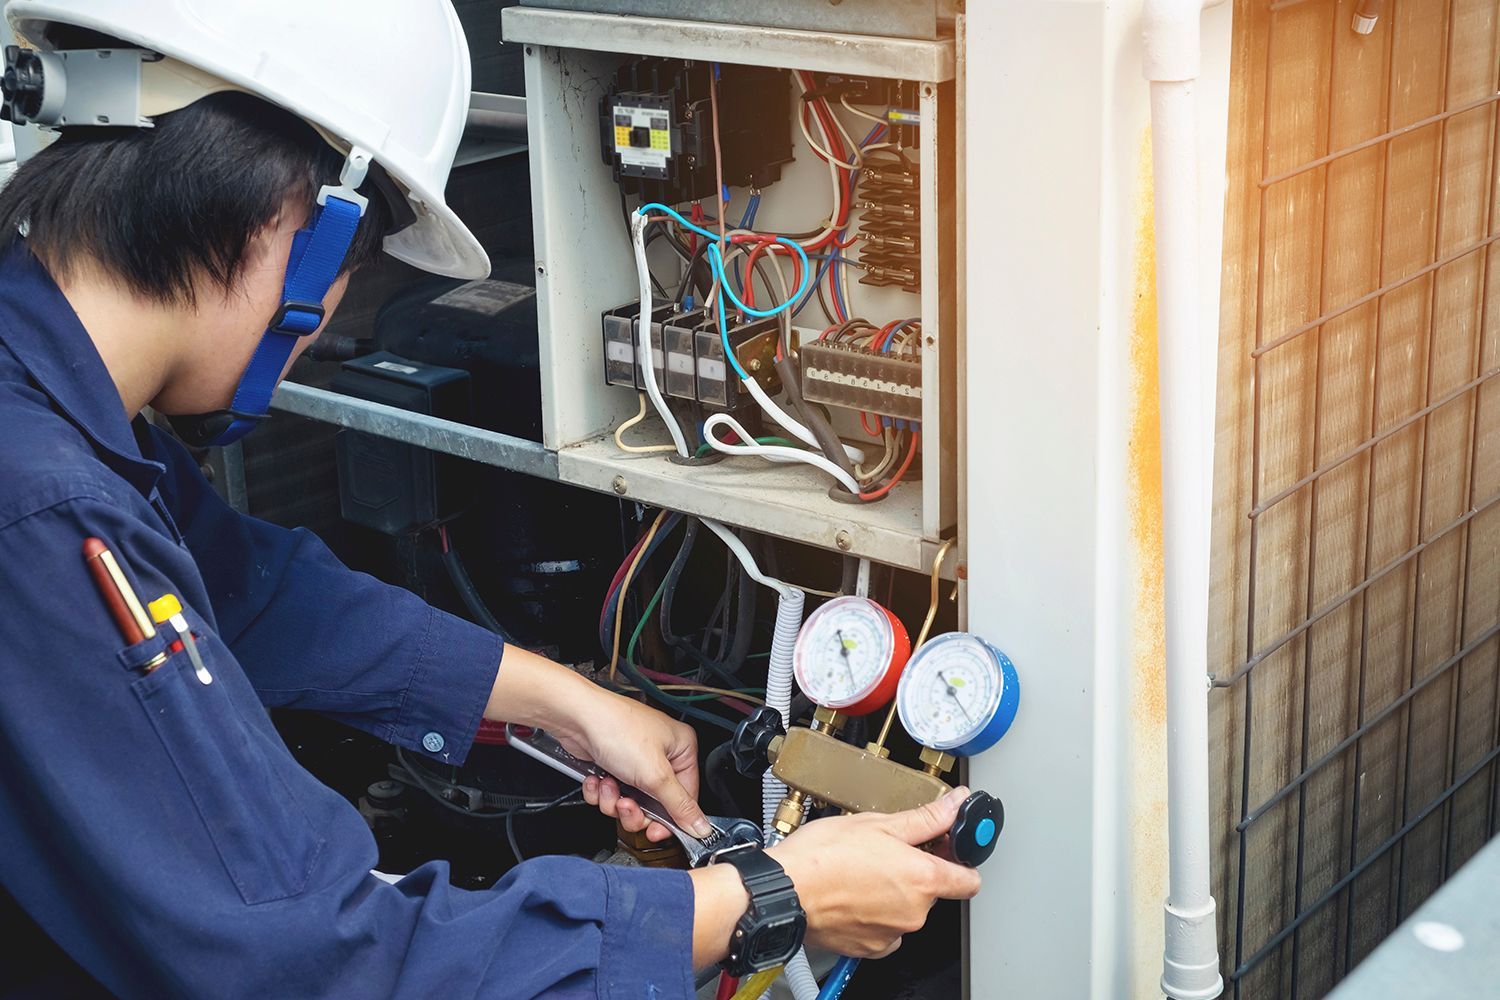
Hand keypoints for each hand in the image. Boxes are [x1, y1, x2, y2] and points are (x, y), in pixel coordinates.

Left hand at [484, 645, 709, 842]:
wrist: (576, 718)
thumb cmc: (616, 728)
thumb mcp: (655, 775)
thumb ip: (679, 805)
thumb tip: (701, 826)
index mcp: (681, 749)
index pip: (686, 796)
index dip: (670, 819)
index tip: (656, 831)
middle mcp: (660, 754)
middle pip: (655, 804)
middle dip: (635, 809)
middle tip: (626, 805)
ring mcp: (634, 761)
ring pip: (631, 802)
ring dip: (614, 800)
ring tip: (609, 786)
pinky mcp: (612, 765)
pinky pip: (612, 794)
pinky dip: (601, 791)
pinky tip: (597, 779)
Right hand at [766, 786, 982, 957]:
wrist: (785, 891)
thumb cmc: (823, 856)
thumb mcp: (879, 823)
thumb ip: (926, 818)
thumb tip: (956, 804)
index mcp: (922, 879)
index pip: (969, 880)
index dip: (962, 861)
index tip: (949, 850)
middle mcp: (914, 912)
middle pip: (931, 891)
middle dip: (915, 872)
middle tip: (886, 853)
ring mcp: (892, 933)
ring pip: (906, 910)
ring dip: (892, 893)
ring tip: (862, 872)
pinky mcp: (870, 947)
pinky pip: (885, 930)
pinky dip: (875, 914)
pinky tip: (854, 895)